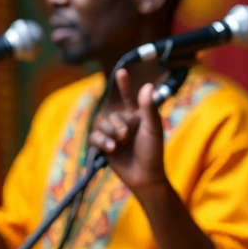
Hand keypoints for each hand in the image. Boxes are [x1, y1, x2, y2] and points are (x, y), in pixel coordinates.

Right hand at [88, 69, 166, 191]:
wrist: (145, 176)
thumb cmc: (153, 152)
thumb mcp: (153, 128)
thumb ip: (149, 107)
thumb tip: (147, 85)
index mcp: (138, 117)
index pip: (129, 98)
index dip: (124, 85)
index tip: (121, 72)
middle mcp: (125, 123)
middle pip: (111, 114)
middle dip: (117, 124)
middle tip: (126, 136)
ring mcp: (113, 135)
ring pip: (101, 124)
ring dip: (108, 134)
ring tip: (118, 144)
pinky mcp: (104, 146)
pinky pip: (94, 137)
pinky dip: (100, 141)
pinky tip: (110, 149)